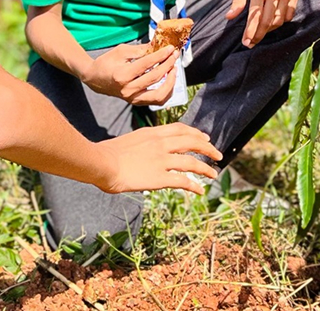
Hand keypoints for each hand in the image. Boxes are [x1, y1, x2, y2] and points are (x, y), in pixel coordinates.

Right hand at [79, 43, 179, 104]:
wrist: (95, 79)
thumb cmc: (107, 63)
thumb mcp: (121, 51)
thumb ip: (141, 50)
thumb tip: (159, 46)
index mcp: (122, 75)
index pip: (147, 64)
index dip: (161, 55)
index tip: (170, 48)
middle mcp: (128, 89)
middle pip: (155, 78)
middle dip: (168, 65)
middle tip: (174, 56)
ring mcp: (133, 98)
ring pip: (159, 95)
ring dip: (170, 82)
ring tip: (173, 69)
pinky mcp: (136, 102)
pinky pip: (156, 101)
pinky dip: (166, 91)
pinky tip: (169, 80)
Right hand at [95, 123, 222, 193]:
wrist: (102, 162)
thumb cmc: (108, 153)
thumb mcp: (130, 140)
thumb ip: (143, 143)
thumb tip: (146, 150)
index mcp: (152, 133)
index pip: (180, 129)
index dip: (195, 133)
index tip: (204, 137)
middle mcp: (160, 144)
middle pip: (191, 142)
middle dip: (207, 148)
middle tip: (217, 154)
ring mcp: (161, 160)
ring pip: (192, 162)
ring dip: (205, 168)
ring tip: (214, 174)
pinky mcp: (159, 177)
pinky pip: (183, 181)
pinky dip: (194, 186)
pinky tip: (200, 190)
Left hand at [227, 0, 298, 47]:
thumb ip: (237, 0)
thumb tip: (229, 17)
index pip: (255, 16)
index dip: (250, 32)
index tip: (246, 42)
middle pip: (267, 22)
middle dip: (258, 35)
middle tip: (251, 43)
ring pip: (279, 20)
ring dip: (269, 29)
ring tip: (260, 31)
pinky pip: (289, 15)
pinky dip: (281, 21)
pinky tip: (273, 22)